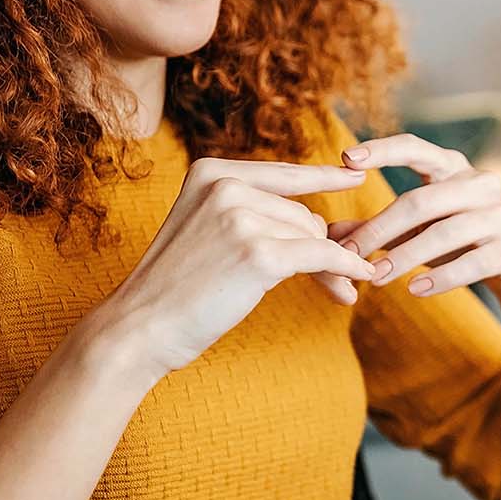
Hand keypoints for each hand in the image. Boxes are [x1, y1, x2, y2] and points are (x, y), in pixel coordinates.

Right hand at [93, 157, 377, 379]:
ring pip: (313, 237)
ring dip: (328, 267)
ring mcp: (241, 217)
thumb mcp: (207, 231)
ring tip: (334, 290)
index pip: (283, 174)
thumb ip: (255, 216)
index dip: (324, 177)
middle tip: (333, 278)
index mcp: (210, 172)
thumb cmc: (177, 288)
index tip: (357, 174)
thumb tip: (328, 227)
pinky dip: (345, 268)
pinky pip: (322, 256)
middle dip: (320, 246)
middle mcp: (226, 186)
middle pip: (303, 213)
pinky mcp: (259, 253)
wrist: (140, 327)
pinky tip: (359, 279)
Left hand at [331, 134, 500, 305]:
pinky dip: (442, 278)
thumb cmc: (458, 239)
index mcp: (453, 168)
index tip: (345, 159)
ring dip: (406, 257)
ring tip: (376, 277)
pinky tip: (415, 290)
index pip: (416, 148)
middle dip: (381, 228)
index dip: (382, 151)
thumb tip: (326, 233)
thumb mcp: (417, 228)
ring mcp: (500, 216)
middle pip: (423, 200)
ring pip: (446, 233)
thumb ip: (376, 227)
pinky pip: (472, 264)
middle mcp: (480, 184)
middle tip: (350, 254)